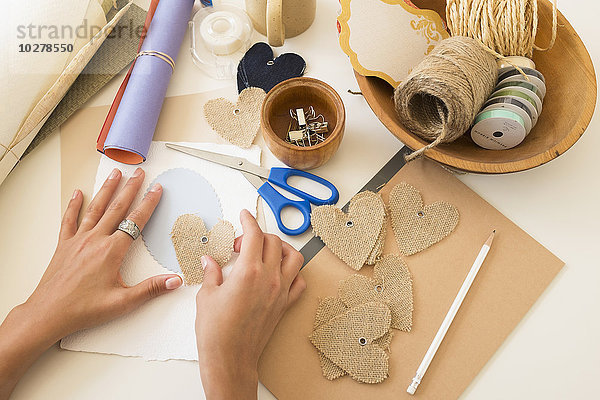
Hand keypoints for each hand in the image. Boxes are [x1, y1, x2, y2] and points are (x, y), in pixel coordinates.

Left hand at [0, 168, 181, 398]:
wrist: (49, 313)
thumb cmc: (83, 309)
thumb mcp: (123, 302)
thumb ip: (151, 289)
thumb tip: (175, 281)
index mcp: (112, 251)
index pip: (136, 221)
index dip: (148, 204)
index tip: (156, 190)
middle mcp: (95, 240)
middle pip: (117, 208)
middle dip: (130, 188)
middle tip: (139, 173)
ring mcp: (78, 240)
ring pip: (96, 208)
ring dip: (107, 190)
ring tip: (115, 174)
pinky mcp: (64, 245)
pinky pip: (69, 220)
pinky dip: (74, 205)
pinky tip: (77, 194)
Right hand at [195, 210, 305, 399]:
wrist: (230, 358)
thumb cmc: (217, 332)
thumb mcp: (206, 296)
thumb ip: (211, 273)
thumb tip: (209, 262)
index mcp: (249, 272)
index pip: (254, 235)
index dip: (249, 221)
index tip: (244, 216)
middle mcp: (269, 279)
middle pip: (273, 242)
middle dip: (258, 235)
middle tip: (241, 243)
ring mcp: (280, 292)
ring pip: (294, 258)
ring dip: (281, 248)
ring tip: (266, 251)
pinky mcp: (284, 305)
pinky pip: (299, 282)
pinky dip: (293, 272)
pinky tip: (280, 273)